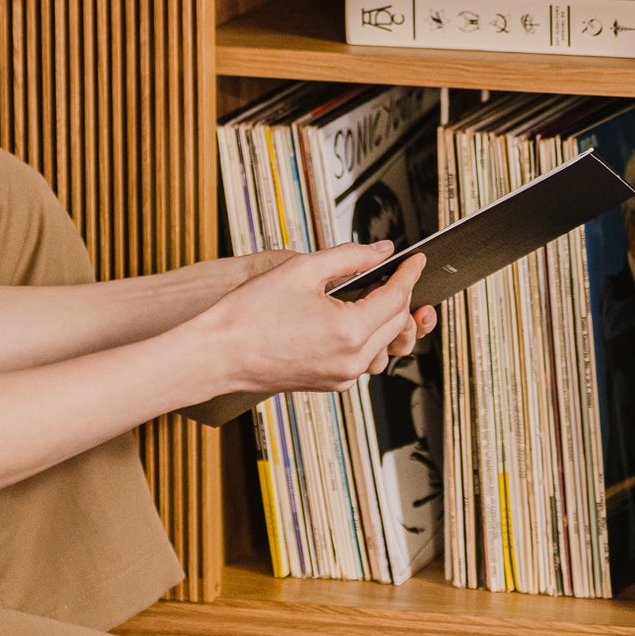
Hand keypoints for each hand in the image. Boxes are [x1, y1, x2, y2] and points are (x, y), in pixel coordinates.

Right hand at [193, 243, 434, 399]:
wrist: (218, 354)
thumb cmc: (251, 312)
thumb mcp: (302, 270)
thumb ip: (350, 257)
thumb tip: (381, 252)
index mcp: (350, 331)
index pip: (397, 298)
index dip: (408, 274)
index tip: (415, 260)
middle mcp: (352, 361)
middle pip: (396, 324)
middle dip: (404, 296)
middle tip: (401, 273)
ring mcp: (342, 377)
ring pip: (384, 345)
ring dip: (388, 320)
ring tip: (381, 295)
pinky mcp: (331, 383)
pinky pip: (363, 358)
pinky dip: (368, 337)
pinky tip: (357, 317)